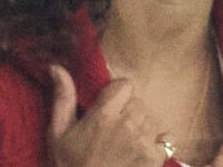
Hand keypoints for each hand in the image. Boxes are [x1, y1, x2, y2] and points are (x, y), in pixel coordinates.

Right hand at [48, 65, 163, 166]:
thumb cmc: (70, 166)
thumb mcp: (58, 132)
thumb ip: (62, 97)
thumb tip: (56, 66)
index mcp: (103, 115)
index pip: (125, 85)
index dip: (118, 93)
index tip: (109, 106)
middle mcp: (126, 124)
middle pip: (138, 102)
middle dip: (128, 111)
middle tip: (114, 128)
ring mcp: (142, 142)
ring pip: (151, 118)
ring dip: (142, 126)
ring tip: (126, 141)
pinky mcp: (154, 160)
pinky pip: (166, 139)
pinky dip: (158, 143)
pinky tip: (142, 151)